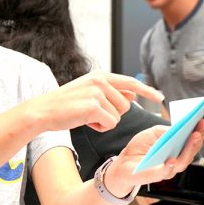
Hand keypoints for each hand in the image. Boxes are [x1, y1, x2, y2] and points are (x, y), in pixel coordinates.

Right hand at [24, 71, 163, 132]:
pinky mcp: (93, 106)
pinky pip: (110, 124)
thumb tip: (132, 96)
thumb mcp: (89, 94)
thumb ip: (110, 93)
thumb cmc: (65, 105)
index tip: (160, 97)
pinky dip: (99, 128)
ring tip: (86, 116)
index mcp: (100, 76)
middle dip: (113, 114)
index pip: (130, 83)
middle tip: (92, 113)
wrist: (43, 111)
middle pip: (126, 106)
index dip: (147, 91)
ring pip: (118, 116)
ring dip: (105, 122)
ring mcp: (97, 93)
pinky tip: (85, 122)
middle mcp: (100, 81)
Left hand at [104, 110, 203, 195]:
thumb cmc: (140, 147)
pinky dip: (170, 166)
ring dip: (191, 147)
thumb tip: (179, 128)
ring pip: (184, 160)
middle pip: (194, 146)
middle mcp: (178, 158)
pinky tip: (173, 158)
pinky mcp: (156, 176)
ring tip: (195, 134)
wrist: (123, 163)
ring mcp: (169, 168)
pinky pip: (166, 172)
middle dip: (201, 132)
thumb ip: (167, 131)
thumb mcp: (153, 132)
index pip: (195, 134)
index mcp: (179, 146)